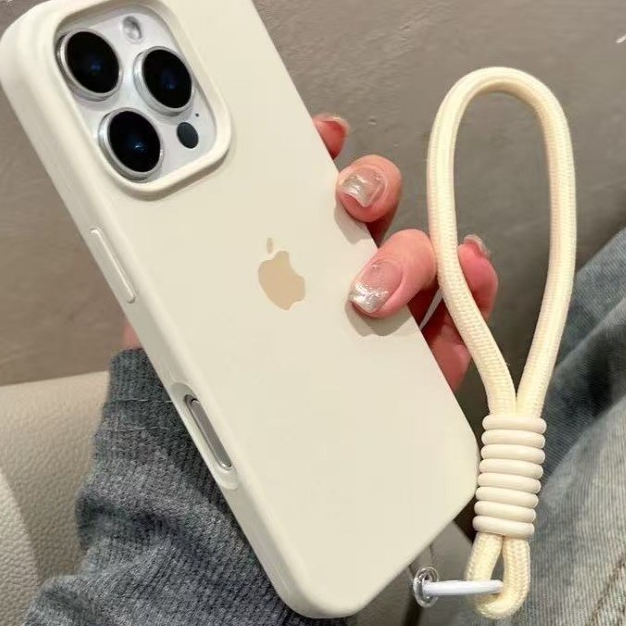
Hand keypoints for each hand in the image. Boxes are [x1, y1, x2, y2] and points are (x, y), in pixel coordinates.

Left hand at [122, 113, 497, 390]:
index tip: (322, 134)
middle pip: (371, 212)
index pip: (304, 193)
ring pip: (419, 255)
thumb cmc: (183, 407)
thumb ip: (166, 276)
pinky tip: (466, 272)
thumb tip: (153, 220)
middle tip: (349, 204)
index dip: (319, 151)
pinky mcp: (416, 368)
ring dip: (415, 248)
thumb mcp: (160, 330)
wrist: (209, 492)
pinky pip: (460, 319)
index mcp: (277, 260)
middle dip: (371, 189)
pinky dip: (472, 289)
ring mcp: (379, 320)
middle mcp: (330, 279)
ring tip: (381, 282)